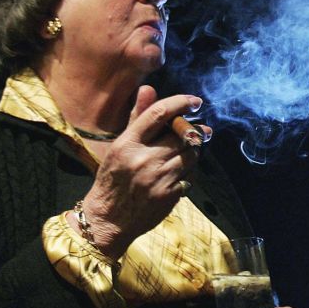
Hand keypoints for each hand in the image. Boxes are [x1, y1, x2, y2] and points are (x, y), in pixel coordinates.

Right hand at [75, 86, 211, 258]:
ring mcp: (158, 178)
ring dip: (193, 150)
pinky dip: (190, 169)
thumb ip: (137, 117)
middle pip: (181, 134)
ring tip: (187, 151)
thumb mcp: (119, 146)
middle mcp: (144, 159)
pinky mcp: (170, 194)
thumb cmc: (113, 178)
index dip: (181, 103)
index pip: (159, 114)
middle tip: (200, 129)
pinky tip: (180, 170)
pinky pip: (191, 174)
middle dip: (194, 130)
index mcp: (127, 143)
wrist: (108, 219)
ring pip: (191, 154)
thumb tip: (149, 89)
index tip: (195, 101)